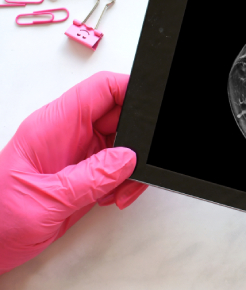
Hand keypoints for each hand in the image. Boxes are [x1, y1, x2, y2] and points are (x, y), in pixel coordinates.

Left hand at [0, 72, 146, 274]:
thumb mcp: (47, 199)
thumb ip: (92, 177)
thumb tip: (128, 158)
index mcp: (54, 125)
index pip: (101, 89)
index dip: (131, 90)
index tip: (153, 111)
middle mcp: (66, 134)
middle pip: (119, 116)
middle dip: (137, 141)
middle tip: (138, 165)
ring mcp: (75, 154)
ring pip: (122, 144)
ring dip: (131, 167)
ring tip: (121, 190)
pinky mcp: (80, 175)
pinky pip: (115, 168)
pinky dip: (123, 182)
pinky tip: (113, 197)